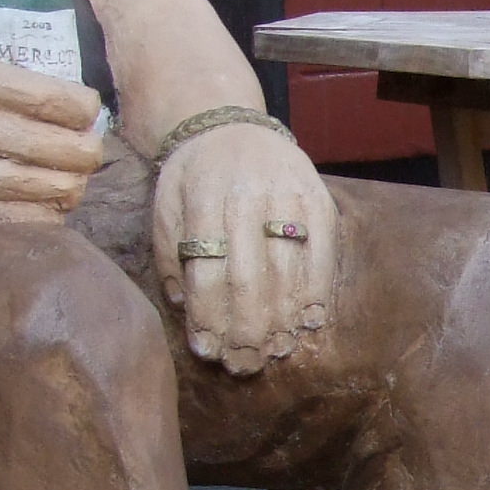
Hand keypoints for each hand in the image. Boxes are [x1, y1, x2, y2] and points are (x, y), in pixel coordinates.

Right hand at [0, 48, 105, 223]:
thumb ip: (17, 82)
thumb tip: (87, 113)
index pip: (38, 97)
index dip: (78, 109)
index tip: (91, 112)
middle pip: (37, 144)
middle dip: (80, 150)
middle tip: (92, 152)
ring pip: (26, 186)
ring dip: (64, 184)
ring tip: (75, 178)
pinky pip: (2, 219)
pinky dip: (36, 213)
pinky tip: (48, 203)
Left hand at [154, 121, 336, 373]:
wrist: (229, 126)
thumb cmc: (192, 178)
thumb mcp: (166, 209)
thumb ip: (173, 258)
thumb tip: (187, 312)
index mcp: (203, 200)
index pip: (209, 270)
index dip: (210, 316)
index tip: (209, 351)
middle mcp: (247, 197)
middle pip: (250, 277)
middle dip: (246, 330)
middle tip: (243, 364)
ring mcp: (288, 196)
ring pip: (288, 270)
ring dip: (282, 320)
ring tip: (273, 351)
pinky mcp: (319, 199)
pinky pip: (322, 253)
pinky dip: (317, 291)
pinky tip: (307, 321)